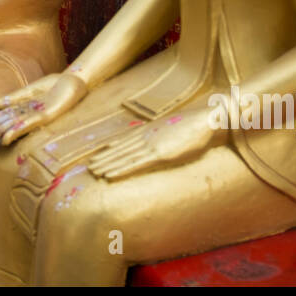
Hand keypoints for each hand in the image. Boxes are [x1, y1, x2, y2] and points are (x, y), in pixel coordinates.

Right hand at [0, 72, 87, 147]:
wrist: (74, 82)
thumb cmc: (53, 87)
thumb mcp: (29, 92)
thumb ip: (11, 99)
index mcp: (20, 111)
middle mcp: (26, 117)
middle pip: (3, 126)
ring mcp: (35, 118)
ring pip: (12, 128)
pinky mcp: (46, 117)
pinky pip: (29, 125)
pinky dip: (16, 131)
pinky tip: (6, 137)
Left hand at [86, 111, 213, 180]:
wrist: (206, 119)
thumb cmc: (196, 124)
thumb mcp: (176, 128)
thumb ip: (166, 134)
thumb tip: (163, 140)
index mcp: (150, 131)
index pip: (125, 141)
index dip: (110, 149)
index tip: (97, 155)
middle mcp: (146, 137)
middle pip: (120, 150)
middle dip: (104, 159)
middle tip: (88, 167)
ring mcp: (150, 145)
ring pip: (122, 158)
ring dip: (106, 165)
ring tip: (93, 172)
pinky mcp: (158, 154)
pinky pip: (135, 164)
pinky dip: (119, 170)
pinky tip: (108, 176)